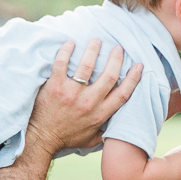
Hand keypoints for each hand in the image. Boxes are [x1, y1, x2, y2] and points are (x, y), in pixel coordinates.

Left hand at [26, 39, 141, 154]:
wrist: (42, 138)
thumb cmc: (66, 138)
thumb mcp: (92, 140)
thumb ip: (107, 131)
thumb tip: (119, 125)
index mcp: (100, 114)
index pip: (123, 93)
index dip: (133, 78)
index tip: (138, 65)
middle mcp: (88, 102)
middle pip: (109, 75)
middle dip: (116, 58)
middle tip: (118, 48)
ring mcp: (71, 93)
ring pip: (87, 65)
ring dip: (93, 50)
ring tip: (96, 40)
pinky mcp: (55, 86)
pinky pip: (62, 63)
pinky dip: (66, 51)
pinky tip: (71, 42)